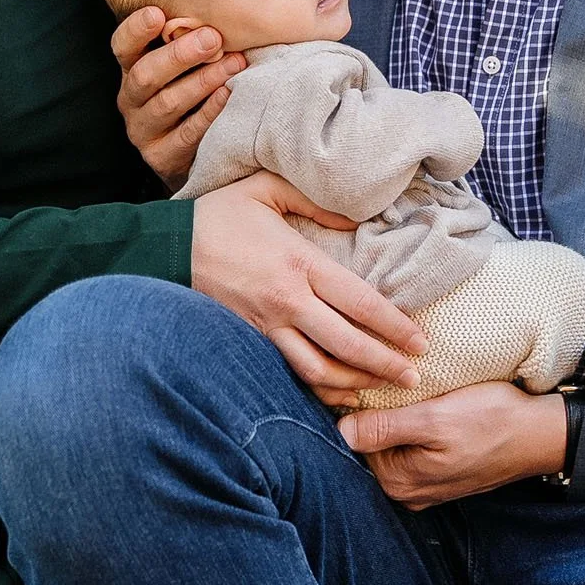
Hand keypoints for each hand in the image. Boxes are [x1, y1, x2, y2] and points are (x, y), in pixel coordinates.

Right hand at [113, 7, 244, 187]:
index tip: (157, 13)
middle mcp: (131, 99)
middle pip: (145, 75)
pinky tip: (228, 95)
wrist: (196, 151)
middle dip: (179, 55)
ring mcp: (143, 130)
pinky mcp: (161, 157)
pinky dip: (208, 113)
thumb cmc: (195, 91)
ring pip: (167, 103)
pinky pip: (186, 134)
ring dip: (201, 81)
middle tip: (212, 37)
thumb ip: (190, 37)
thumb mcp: (186, 63)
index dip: (136, 30)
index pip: (122, 46)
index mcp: (133, 69)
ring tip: (233, 64)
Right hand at [191, 171, 427, 391]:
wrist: (164, 248)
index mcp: (299, 263)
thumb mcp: (267, 190)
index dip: (395, 326)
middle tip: (415, 378)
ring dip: (355, 382)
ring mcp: (266, 326)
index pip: (360, 303)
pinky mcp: (249, 340)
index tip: (421, 342)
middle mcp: (287, 301)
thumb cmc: (218, 216)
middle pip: (347, 344)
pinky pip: (289, 373)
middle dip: (385, 364)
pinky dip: (317, 389)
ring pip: (319, 369)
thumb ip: (315, 199)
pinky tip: (337, 394)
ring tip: (381, 388)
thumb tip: (357, 218)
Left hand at [338, 383, 567, 509]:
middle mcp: (406, 491)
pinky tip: (421, 404)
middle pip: (370, 444)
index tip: (362, 376)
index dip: (353, 406)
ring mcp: (424, 484)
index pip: (353, 441)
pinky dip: (410, 426)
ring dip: (392, 417)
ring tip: (404, 387)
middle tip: (383, 375)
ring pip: (389, 444)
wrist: (540, 434)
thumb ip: (385, 428)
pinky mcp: (439, 472)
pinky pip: (410, 448)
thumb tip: (340, 432)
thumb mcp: (435, 419)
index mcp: (399, 481)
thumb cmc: (492, 421)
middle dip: (371, 412)